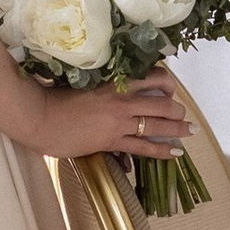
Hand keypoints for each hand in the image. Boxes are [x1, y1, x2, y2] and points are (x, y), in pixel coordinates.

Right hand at [45, 67, 193, 163]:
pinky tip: (176, 152)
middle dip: (176, 108)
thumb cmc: (55, 97)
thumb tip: (116, 81)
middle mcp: (122, 101)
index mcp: (115, 82)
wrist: (40, 118)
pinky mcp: (112, 142)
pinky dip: (162, 150)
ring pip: (158, 124)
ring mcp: (119, 123)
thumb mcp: (83, 82)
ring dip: (177, 127)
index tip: (169, 87)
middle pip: (162, 103)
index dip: (166, 81)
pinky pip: (144, 147)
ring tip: (189, 130)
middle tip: (181, 112)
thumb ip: (102, 81)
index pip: (151, 76)